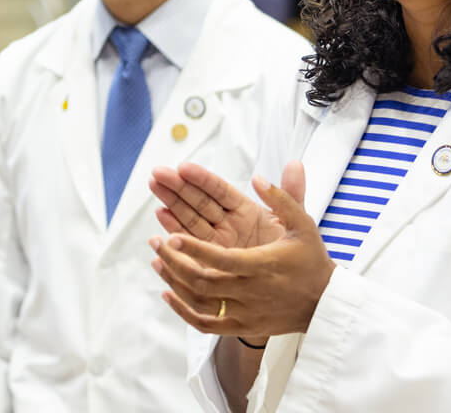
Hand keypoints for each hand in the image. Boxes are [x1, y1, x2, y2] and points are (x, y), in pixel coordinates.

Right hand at [149, 161, 305, 249]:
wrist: (295, 287)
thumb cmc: (295, 252)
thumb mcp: (294, 221)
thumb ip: (290, 193)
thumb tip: (295, 163)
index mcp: (246, 210)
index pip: (220, 191)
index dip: (202, 179)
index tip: (184, 167)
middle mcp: (228, 223)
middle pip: (199, 201)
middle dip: (178, 186)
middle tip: (159, 173)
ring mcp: (217, 241)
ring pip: (190, 217)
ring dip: (171, 201)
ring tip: (154, 186)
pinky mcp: (209, 259)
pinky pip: (190, 242)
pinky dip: (175, 228)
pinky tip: (161, 214)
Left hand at [149, 173, 335, 336]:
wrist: (324, 303)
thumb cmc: (312, 261)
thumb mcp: (304, 225)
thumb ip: (282, 199)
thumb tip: (258, 177)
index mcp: (263, 264)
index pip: (221, 258)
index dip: (194, 248)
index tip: (171, 235)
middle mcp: (251, 290)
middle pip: (202, 280)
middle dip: (174, 260)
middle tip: (155, 242)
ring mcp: (245, 311)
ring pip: (199, 301)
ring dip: (174, 280)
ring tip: (156, 260)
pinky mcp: (242, 326)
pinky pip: (205, 323)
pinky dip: (183, 311)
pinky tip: (168, 293)